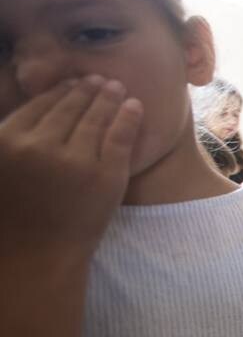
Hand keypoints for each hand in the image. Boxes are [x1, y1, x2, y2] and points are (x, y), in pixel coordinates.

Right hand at [0, 77, 141, 255]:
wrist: (39, 257)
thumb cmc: (16, 215)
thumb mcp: (2, 170)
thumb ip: (14, 139)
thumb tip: (40, 105)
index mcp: (7, 141)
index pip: (40, 105)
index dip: (60, 91)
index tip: (72, 82)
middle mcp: (39, 146)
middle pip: (70, 107)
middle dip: (88, 89)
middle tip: (100, 79)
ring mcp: (75, 161)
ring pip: (97, 117)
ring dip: (109, 97)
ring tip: (118, 88)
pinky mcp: (107, 176)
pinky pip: (121, 136)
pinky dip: (129, 117)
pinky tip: (135, 106)